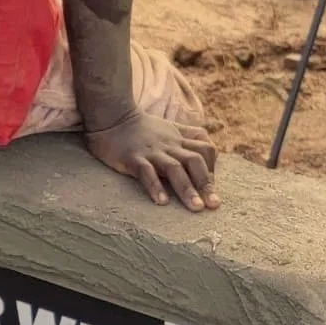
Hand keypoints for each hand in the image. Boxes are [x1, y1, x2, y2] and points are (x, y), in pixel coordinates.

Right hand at [85, 110, 219, 211]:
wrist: (112, 116)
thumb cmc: (141, 128)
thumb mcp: (170, 129)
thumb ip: (188, 139)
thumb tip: (207, 159)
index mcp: (179, 139)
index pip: (206, 149)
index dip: (212, 168)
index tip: (210, 189)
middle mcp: (169, 145)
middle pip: (195, 161)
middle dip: (207, 183)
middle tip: (213, 205)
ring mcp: (151, 152)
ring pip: (174, 168)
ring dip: (187, 189)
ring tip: (196, 207)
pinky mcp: (132, 158)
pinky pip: (146, 172)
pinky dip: (155, 186)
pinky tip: (162, 202)